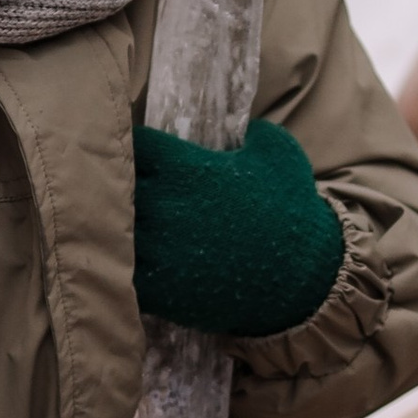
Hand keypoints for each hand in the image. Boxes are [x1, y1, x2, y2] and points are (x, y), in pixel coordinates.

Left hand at [131, 119, 345, 338]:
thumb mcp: (280, 155)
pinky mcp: (161, 289)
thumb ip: (254, 133)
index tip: (145, 155)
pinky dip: (125, 266)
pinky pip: (123, 273)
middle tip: (132, 192)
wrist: (303, 278)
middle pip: (115, 188)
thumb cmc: (292, 212)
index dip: (137, 148)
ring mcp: (160, 249)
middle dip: (120, 188)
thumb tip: (244, 128)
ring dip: (119, 228)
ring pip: (114, 232)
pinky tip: (137, 262)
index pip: (135, 146)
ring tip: (129, 228)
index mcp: (186, 168)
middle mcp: (165, 206)